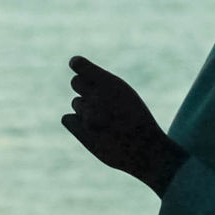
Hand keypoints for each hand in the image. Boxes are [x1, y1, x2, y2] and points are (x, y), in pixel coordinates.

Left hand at [62, 55, 187, 194]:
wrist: (146, 150)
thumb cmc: (139, 121)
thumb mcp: (127, 95)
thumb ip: (105, 86)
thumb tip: (79, 77)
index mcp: (111, 84)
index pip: (80, 66)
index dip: (77, 64)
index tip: (75, 64)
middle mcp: (97, 97)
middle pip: (75, 82)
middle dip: (82, 87)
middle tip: (95, 97)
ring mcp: (88, 116)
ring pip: (76, 104)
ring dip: (85, 109)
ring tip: (104, 120)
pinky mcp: (82, 133)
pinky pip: (68, 119)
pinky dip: (75, 122)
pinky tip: (90, 128)